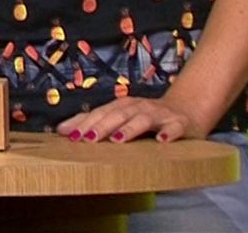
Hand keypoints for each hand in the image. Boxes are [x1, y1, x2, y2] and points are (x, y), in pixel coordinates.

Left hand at [54, 95, 203, 142]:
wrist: (186, 110)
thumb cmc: (146, 117)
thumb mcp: (120, 116)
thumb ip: (93, 122)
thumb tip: (62, 129)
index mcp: (122, 106)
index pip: (100, 113)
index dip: (84, 123)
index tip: (68, 135)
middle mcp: (138, 107)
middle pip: (117, 115)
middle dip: (102, 125)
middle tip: (88, 138)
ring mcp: (159, 115)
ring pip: (142, 120)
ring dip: (129, 128)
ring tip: (118, 140)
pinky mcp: (179, 124)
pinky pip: (174, 128)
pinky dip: (168, 133)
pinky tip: (162, 140)